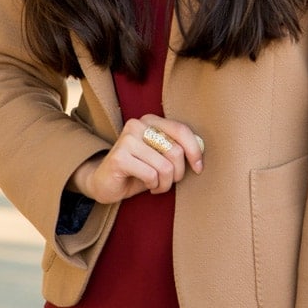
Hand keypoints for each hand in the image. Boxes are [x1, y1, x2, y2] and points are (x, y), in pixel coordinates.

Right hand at [68, 114, 203, 204]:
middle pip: (175, 151)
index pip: (181, 130)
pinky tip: (147, 186)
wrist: (105, 183)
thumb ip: (178, 149)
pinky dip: (153, 186)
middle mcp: (138, 125)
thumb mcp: (161, 157)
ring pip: (165, 167)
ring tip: (156, 185)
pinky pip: (151, 175)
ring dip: (165, 183)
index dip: (195, 151)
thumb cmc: (139, 170)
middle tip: (168, 181)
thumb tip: (201, 151)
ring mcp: (127, 139)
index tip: (198, 169)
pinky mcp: (119, 157)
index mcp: (150, 121)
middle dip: (177, 174)